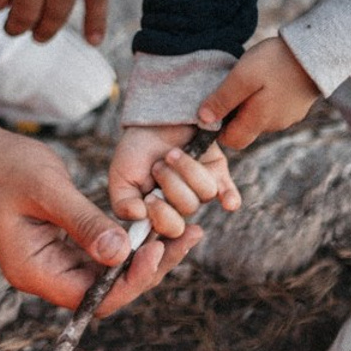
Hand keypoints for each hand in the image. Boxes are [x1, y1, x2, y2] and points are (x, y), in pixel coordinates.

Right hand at [0, 120, 198, 317]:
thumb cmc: (0, 166)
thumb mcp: (46, 189)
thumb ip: (83, 223)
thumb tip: (120, 254)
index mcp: (34, 271)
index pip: (93, 298)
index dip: (130, 281)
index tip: (157, 249)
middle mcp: (44, 274)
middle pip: (106, 291)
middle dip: (149, 269)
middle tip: (188, 238)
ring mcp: (52, 260)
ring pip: (107, 273)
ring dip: (144, 256)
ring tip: (184, 232)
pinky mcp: (59, 243)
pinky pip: (100, 253)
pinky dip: (127, 241)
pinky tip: (152, 224)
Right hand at [109, 124, 241, 237]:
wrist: (153, 119)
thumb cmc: (135, 150)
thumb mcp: (120, 177)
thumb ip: (123, 203)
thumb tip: (140, 218)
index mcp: (160, 213)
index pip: (169, 230)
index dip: (162, 217)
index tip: (149, 198)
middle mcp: (182, 206)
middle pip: (187, 209)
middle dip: (171, 184)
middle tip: (158, 166)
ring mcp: (201, 191)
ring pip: (205, 193)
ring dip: (186, 169)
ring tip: (172, 154)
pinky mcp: (217, 174)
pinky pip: (229, 193)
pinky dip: (229, 198)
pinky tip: (228, 203)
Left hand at [205, 37, 319, 151]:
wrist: (316, 51)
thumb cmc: (276, 62)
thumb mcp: (243, 77)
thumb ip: (223, 99)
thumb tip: (203, 119)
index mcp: (259, 121)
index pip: (231, 141)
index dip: (218, 128)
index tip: (216, 105)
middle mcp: (274, 125)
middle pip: (245, 129)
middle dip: (234, 113)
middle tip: (233, 86)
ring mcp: (288, 117)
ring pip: (259, 118)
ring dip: (250, 104)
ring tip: (251, 79)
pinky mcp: (296, 107)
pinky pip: (273, 109)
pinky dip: (265, 98)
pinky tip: (267, 79)